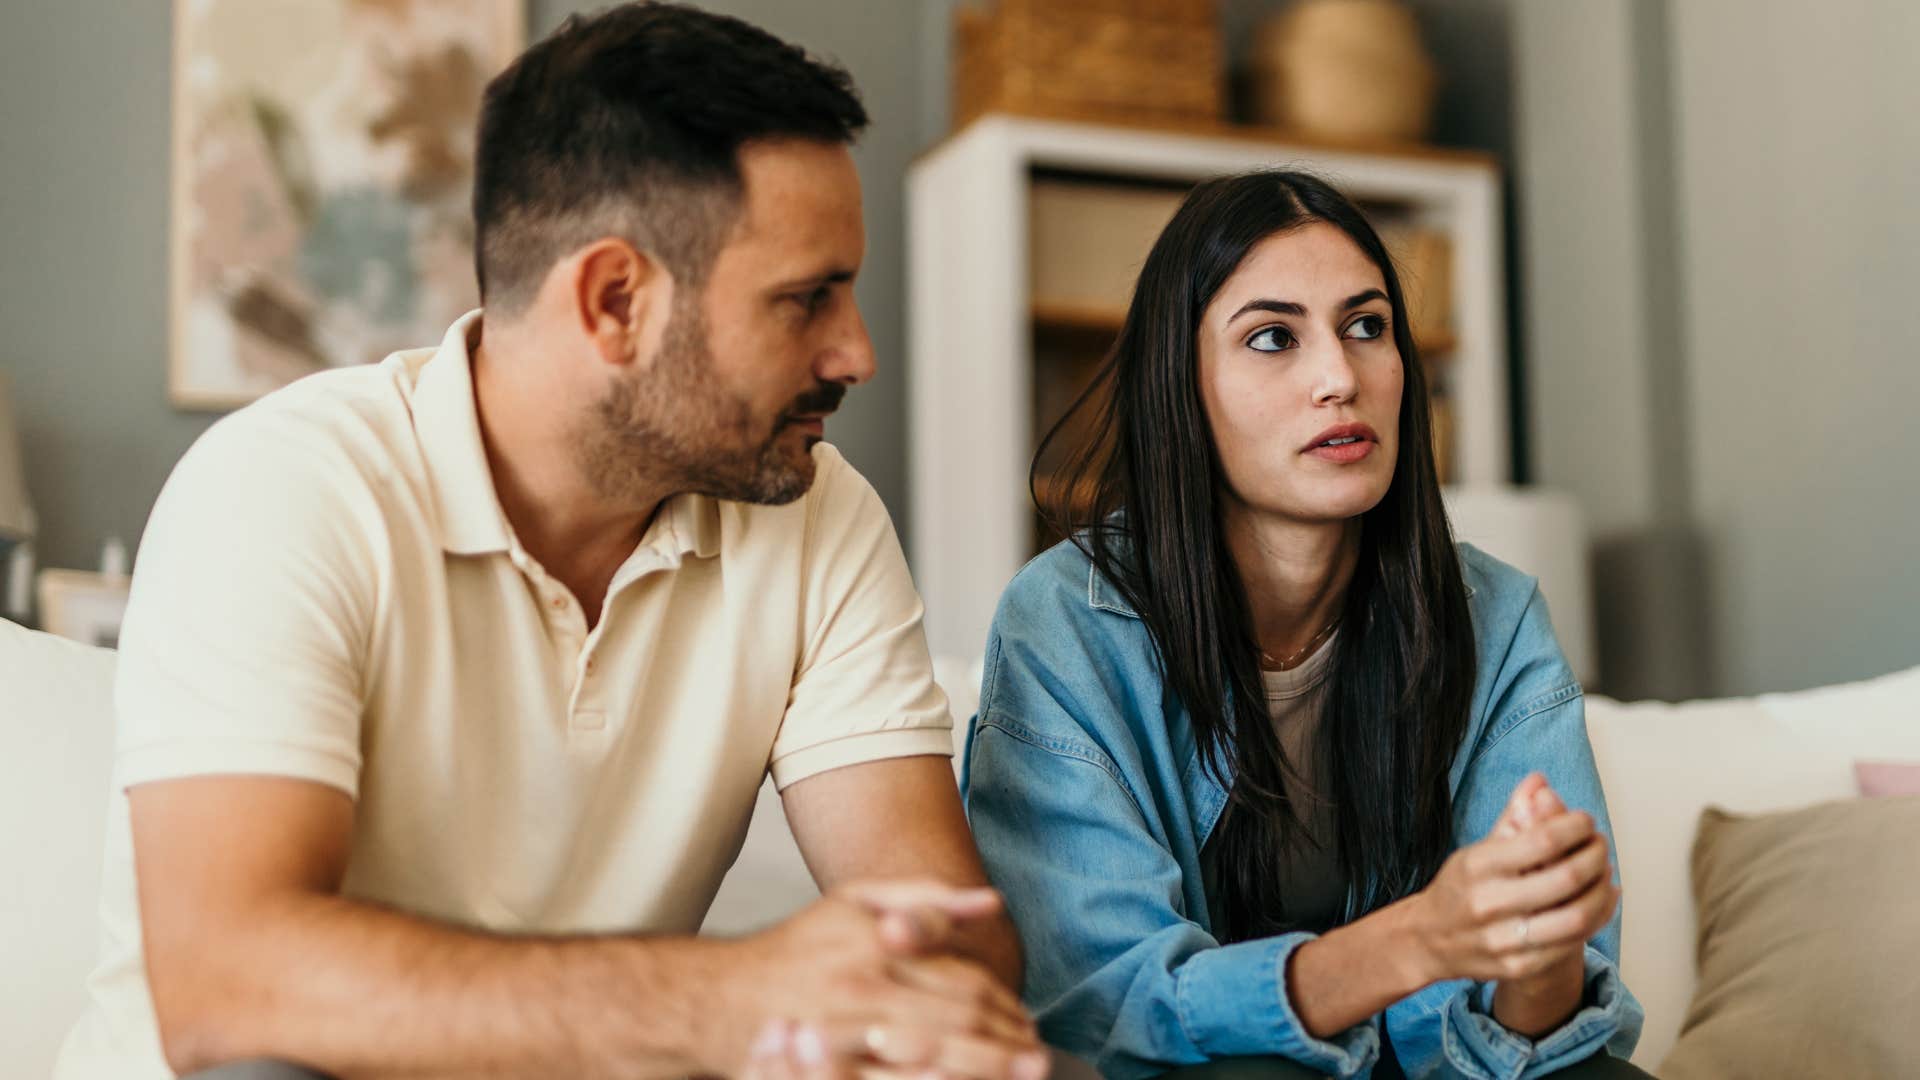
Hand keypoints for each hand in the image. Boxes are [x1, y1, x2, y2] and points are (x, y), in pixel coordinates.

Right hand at [711, 884, 1045, 1079]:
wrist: (718, 997)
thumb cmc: (794, 950)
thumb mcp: (853, 902)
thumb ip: (923, 897)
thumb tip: (991, 902)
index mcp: (877, 941)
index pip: (960, 975)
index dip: (1003, 1001)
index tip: (1028, 1020)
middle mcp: (865, 983)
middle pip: (957, 1016)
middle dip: (1005, 1041)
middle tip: (1038, 1057)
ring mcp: (846, 1030)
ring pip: (934, 1051)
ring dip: (984, 1065)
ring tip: (1020, 1074)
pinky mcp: (828, 1067)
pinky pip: (891, 1079)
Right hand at [1409, 774, 1619, 984]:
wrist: (1428, 941)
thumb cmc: (1460, 888)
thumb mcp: (1477, 848)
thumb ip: (1513, 816)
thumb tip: (1540, 780)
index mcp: (1478, 866)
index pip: (1542, 840)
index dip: (1574, 827)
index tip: (1585, 821)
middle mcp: (1488, 903)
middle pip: (1565, 878)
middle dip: (1595, 856)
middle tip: (1600, 845)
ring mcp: (1504, 939)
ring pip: (1575, 916)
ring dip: (1601, 890)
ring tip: (1605, 872)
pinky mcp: (1519, 966)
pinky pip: (1573, 943)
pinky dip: (1597, 917)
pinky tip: (1602, 899)